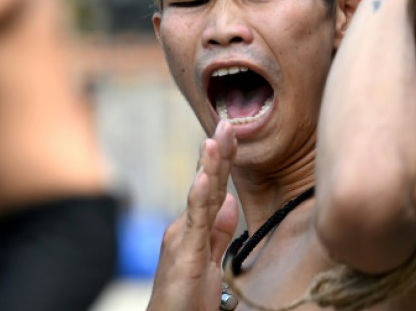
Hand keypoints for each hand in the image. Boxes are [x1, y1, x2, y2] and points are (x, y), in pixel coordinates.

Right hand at [146, 121, 239, 310]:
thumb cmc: (186, 299)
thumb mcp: (210, 260)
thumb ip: (219, 231)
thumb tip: (229, 199)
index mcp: (195, 228)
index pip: (213, 188)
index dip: (223, 161)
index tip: (233, 134)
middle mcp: (185, 227)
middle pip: (207, 184)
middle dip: (218, 153)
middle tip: (227, 123)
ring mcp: (183, 238)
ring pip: (199, 196)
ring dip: (209, 166)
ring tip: (215, 139)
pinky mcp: (185, 253)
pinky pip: (194, 221)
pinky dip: (199, 197)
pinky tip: (204, 177)